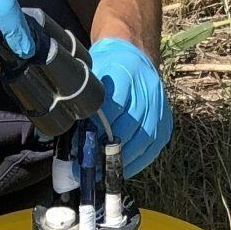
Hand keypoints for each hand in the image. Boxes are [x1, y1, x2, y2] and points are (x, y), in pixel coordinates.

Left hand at [89, 37, 172, 177]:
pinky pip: (153, 148)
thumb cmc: (108, 69)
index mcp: (126, 72)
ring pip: (144, 139)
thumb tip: (64, 127)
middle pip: (130, 124)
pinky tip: (121, 168)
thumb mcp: (92, 74)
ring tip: (102, 171)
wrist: (136, 59)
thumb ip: (83, 98)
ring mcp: (160, 107)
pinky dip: (137, 162)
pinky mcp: (166, 122)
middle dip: (108, 148)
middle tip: (89, 163)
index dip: (99, 127)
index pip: (114, 104)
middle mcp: (148, 89)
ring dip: (123, 159)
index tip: (83, 143)